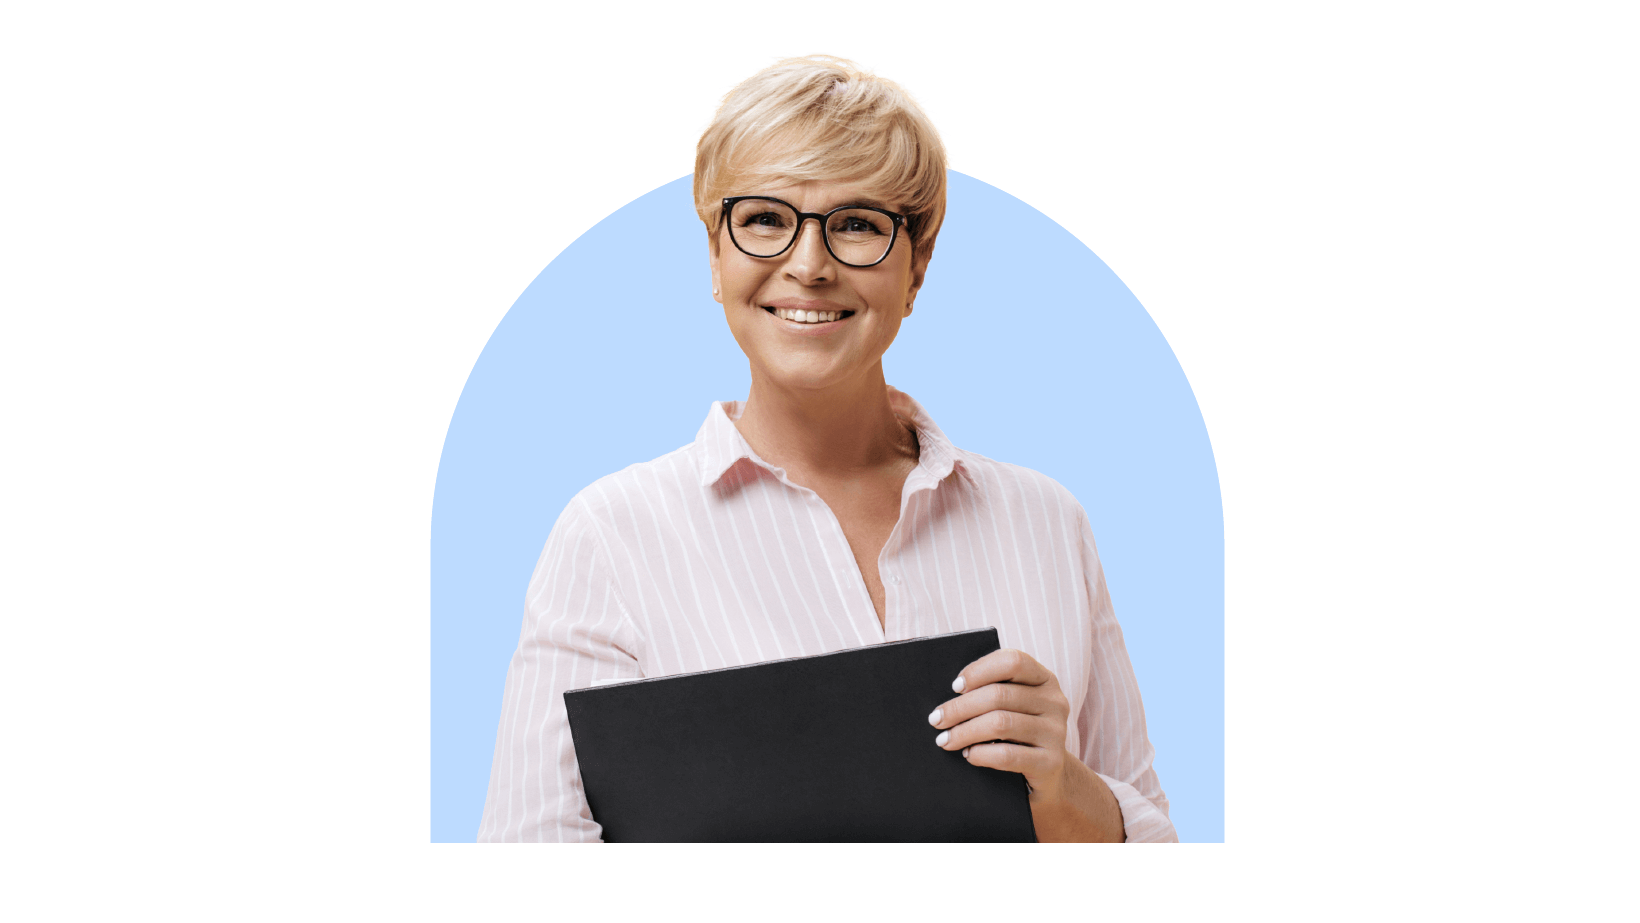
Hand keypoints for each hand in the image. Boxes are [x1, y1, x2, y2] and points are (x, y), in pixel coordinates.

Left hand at [928, 648, 1074, 801]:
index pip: (1012, 661)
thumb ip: (992, 690)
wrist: (1050, 775)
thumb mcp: (1014, 706)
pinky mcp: (1050, 763)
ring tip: (945, 739)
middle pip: (999, 695)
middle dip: (960, 707)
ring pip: (1000, 723)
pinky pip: (1006, 755)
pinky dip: (980, 754)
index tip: (955, 687)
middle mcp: (1055, 702)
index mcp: (1045, 679)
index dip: (979, 670)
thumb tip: (952, 690)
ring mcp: (1055, 733)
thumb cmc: (1019, 733)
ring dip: (964, 732)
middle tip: (936, 719)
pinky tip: (968, 755)